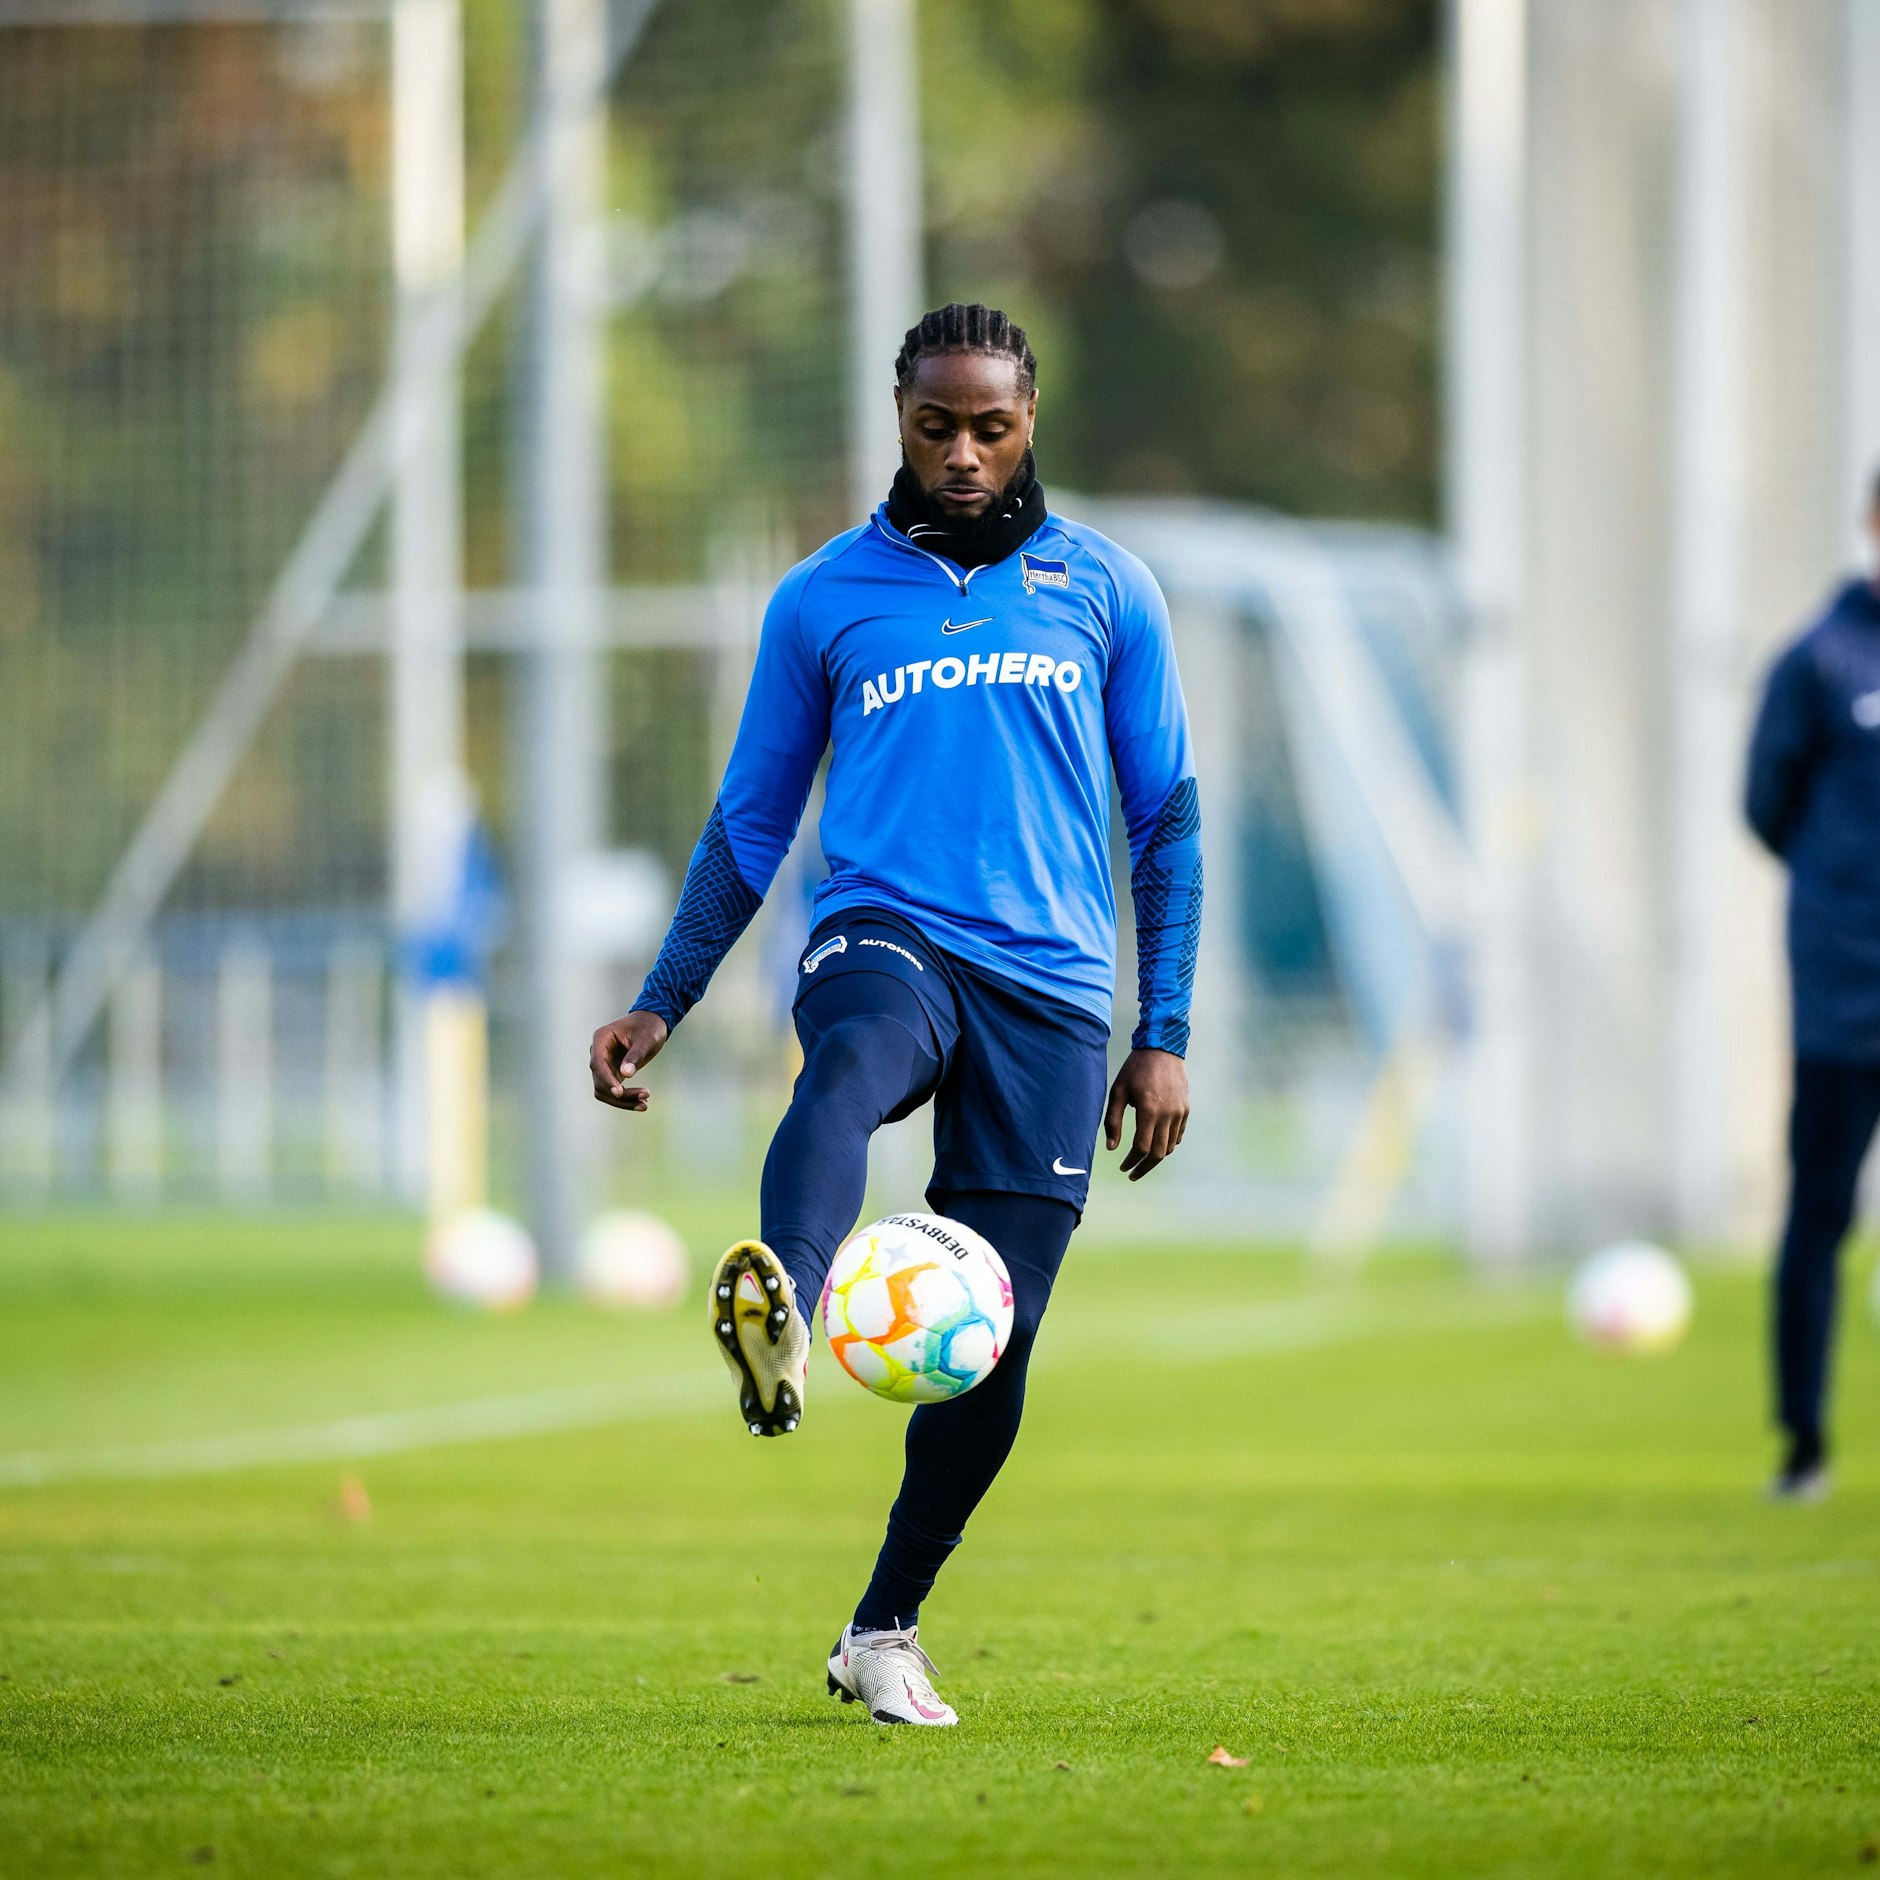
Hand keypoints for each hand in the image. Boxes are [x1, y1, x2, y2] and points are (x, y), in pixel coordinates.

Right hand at [589, 1010, 669, 1110]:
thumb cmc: (649, 1027)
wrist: (652, 1023)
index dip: (606, 1079)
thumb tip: (626, 1074)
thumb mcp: (646, 1039)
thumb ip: (636, 1055)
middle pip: (600, 1081)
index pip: (597, 1063)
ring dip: (622, 1100)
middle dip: (620, 1094)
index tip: (619, 1092)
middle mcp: (598, 1052)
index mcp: (601, 1039)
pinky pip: (613, 1091)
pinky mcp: (612, 1073)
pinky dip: (625, 1099)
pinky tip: (642, 1104)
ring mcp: (604, 1064)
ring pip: (604, 1090)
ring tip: (644, 1104)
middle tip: (646, 1096)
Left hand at [1102, 1047, 1188, 1181]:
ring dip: (1156, 1158)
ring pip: (1170, 1146)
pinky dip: (1168, 1145)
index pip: (1141, 1148)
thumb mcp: (1118, 1091)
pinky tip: (1156, 1145)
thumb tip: (1111, 1148)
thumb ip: (1113, 1121)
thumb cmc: (1135, 1069)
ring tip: (1142, 1161)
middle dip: (1144, 1167)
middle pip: (1158, 1153)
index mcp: (1149, 1111)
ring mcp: (1179, 1112)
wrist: (1162, 1049)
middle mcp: (1168, 1115)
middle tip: (1132, 1174)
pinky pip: (1178, 1135)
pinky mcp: (1185, 1109)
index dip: (1131, 1161)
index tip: (1123, 1167)